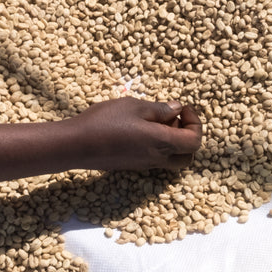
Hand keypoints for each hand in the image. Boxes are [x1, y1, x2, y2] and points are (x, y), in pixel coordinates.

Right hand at [66, 97, 202, 170]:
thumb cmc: (104, 122)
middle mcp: (156, 158)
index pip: (195, 141)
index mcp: (162, 143)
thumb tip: (177, 110)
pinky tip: (141, 128)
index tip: (183, 108)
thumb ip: (160, 109)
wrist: (76, 145)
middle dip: (187, 136)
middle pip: (187, 155)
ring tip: (155, 121)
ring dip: (172, 140)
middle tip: (174, 117)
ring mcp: (144, 164)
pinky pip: (155, 158)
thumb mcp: (134, 106)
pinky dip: (158, 145)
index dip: (195, 123)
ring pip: (172, 158)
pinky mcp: (132, 164)